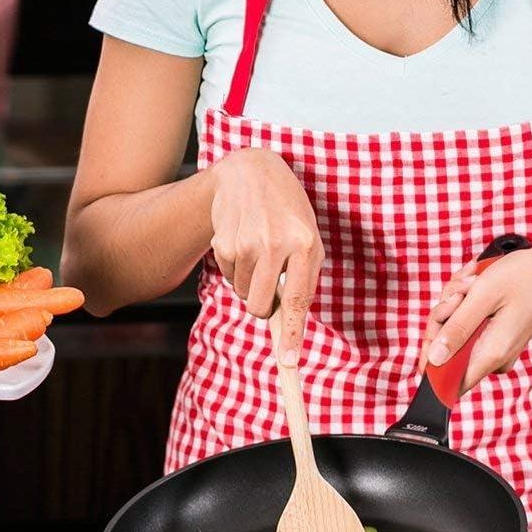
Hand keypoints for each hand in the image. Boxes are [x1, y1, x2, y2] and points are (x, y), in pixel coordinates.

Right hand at [208, 147, 323, 366]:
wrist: (251, 171)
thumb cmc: (287, 210)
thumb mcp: (308, 237)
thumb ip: (303, 277)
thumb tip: (289, 321)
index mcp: (305, 244)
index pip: (298, 300)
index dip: (292, 334)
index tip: (288, 360)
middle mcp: (275, 244)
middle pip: (260, 306)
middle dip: (261, 307)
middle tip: (266, 287)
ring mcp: (247, 242)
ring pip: (242, 292)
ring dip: (248, 281)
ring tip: (258, 250)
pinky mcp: (224, 240)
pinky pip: (227, 275)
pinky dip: (234, 266)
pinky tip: (242, 240)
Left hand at [420, 242, 531, 393]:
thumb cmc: (522, 277)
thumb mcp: (482, 297)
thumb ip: (457, 329)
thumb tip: (434, 359)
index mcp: (492, 354)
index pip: (450, 381)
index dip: (430, 360)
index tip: (437, 325)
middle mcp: (494, 357)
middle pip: (446, 348)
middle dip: (445, 314)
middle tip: (462, 289)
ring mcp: (495, 347)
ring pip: (454, 330)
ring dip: (455, 301)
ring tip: (472, 281)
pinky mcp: (495, 336)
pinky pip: (466, 323)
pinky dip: (464, 301)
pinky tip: (474, 282)